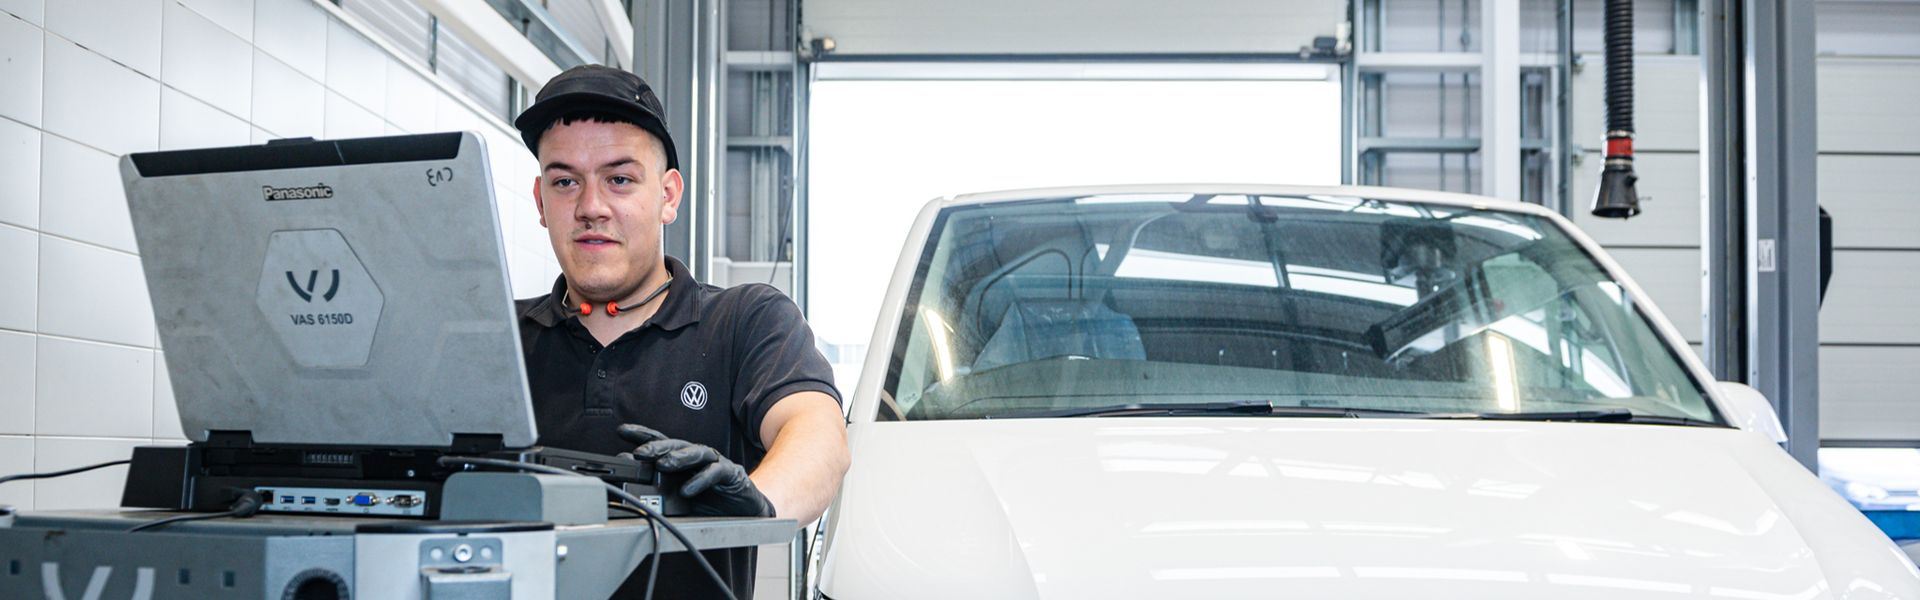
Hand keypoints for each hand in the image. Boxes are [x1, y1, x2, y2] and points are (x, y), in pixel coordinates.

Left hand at [617, 424, 775, 516]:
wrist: (745, 512)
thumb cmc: (711, 501)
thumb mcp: (678, 497)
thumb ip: (657, 485)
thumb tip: (629, 474)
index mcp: (684, 460)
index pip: (661, 442)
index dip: (642, 435)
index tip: (621, 431)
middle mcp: (699, 457)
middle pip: (676, 444)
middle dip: (656, 447)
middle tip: (638, 453)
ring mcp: (716, 463)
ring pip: (696, 452)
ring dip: (678, 457)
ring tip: (662, 465)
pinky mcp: (732, 474)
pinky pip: (715, 473)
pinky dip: (700, 480)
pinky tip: (687, 490)